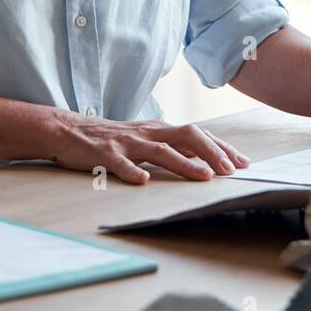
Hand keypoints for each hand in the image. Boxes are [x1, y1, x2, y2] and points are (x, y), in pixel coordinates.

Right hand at [49, 112, 249, 183]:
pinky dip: (132, 171)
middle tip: (230, 171)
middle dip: (210, 152)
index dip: (220, 147)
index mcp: (158, 129)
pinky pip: (120, 163)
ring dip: (184, 164)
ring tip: (203, 177)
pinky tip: (142, 181)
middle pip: (185, 136)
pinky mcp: (105, 153)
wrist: (68, 129)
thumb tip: (201, 157)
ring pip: (160, 150)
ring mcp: (127, 142)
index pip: (196, 134)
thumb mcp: (144, 138)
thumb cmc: (110, 138)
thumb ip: (169, 145)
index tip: (242, 162)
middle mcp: (147, 132)